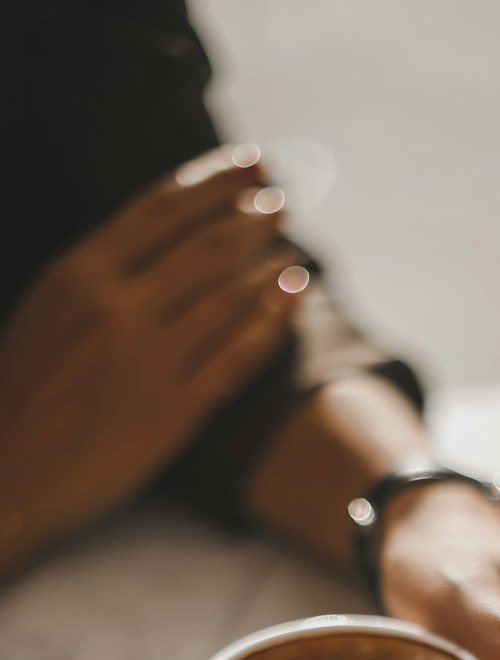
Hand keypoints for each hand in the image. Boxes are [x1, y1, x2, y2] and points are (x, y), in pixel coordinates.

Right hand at [0, 146, 299, 563]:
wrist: (10, 477)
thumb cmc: (24, 396)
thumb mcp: (48, 311)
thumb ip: (98, 274)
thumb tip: (153, 237)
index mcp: (79, 273)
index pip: (161, 209)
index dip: (215, 181)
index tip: (250, 163)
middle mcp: (116, 307)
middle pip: (205, 246)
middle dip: (252, 218)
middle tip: (282, 205)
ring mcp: (148, 359)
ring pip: (229, 297)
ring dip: (270, 269)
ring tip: (292, 257)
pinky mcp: (174, 412)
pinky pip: (237, 358)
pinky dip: (271, 324)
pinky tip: (292, 304)